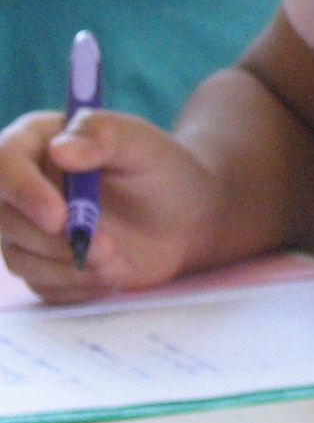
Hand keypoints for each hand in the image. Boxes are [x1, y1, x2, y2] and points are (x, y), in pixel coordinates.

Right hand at [0, 107, 220, 301]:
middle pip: (6, 218)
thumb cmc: (161, 172)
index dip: (23, 191)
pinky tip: (112, 275)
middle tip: (107, 248)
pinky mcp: (44, 264)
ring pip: (20, 258)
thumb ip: (106, 134)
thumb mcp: (144, 144)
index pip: (3, 162)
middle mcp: (23, 187)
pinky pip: (42, 286)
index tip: (58, 218)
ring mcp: (28, 228)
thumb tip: (59, 150)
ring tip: (118, 263)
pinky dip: (78, 287)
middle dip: (55, 241)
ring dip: (70, 268)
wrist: (186, 218)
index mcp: (36, 143)